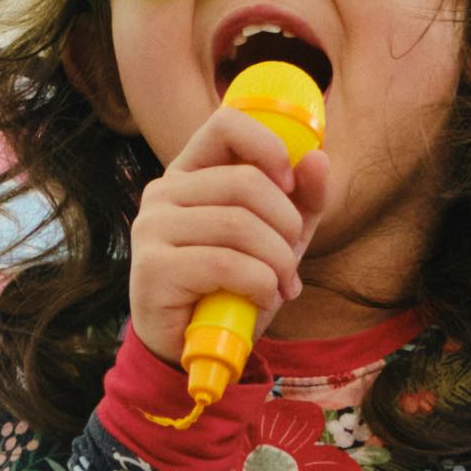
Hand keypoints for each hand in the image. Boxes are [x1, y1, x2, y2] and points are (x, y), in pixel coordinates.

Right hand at [121, 87, 312, 351]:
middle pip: (244, 182)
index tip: (290, 182)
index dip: (268, 146)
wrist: (191, 346)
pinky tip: (264, 300)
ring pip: (238, 225)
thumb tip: (318, 158)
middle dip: (285, 225)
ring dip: (277, 262)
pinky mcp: (152, 268)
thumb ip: (301, 200)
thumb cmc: (232, 286)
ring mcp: (152, 227)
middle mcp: (163, 192)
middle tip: (292, 260)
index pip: (226, 124)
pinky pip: (225, 264)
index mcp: (190, 173)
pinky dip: (260, 285)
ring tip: (282, 286)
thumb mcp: (276, 238)